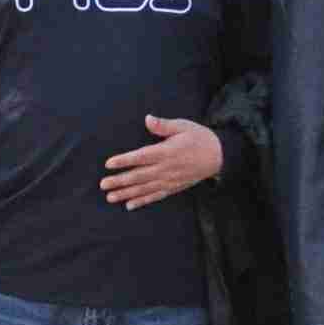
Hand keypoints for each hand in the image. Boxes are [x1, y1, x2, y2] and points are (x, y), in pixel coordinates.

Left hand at [102, 115, 222, 207]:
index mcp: (166, 152)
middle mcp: (166, 168)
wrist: (219, 156)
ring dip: (126, 193)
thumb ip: (163, 125)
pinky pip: (156, 196)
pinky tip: (129, 205)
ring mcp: (170, 180)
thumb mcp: (183, 126)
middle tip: (103, 185)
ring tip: (111, 197)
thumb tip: (147, 119)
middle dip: (120, 181)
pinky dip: (142, 201)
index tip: (108, 164)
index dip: (124, 161)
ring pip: (144, 189)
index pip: (141, 157)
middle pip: (139, 176)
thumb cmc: (199, 137)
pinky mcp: (174, 187)